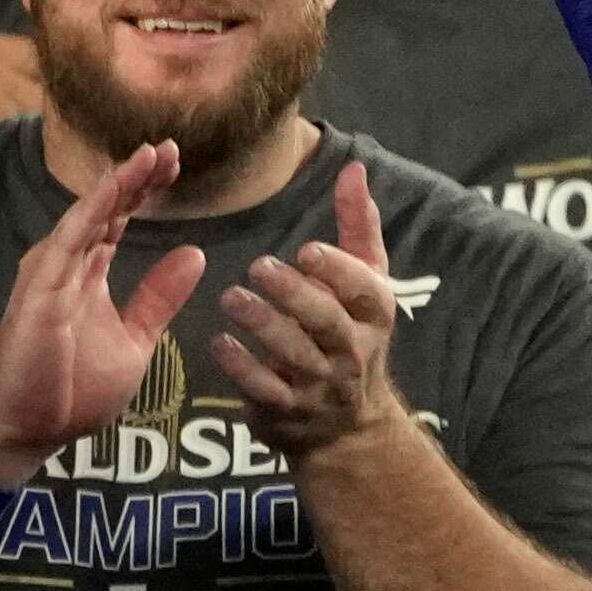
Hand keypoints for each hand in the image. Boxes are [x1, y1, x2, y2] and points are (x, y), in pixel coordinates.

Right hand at [0, 139, 205, 483]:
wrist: (29, 428)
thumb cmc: (72, 390)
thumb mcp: (135, 341)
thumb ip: (159, 297)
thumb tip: (193, 253)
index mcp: (88, 274)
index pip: (118, 220)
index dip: (143, 191)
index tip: (175, 165)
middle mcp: (67, 264)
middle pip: (104, 209)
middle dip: (136, 178)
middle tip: (170, 149)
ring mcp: (51, 273)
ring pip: (87, 216)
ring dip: (117, 185)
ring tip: (149, 155)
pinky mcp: (40, 289)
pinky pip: (68, 241)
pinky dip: (91, 211)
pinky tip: (114, 188)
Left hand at [210, 157, 411, 462]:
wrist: (348, 424)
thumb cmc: (351, 331)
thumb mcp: (366, 280)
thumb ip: (357, 225)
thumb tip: (354, 167)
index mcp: (373, 313)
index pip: (364, 290)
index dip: (338, 271)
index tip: (306, 250)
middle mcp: (352, 350)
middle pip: (327, 323)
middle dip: (294, 295)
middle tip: (257, 268)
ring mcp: (321, 384)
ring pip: (294, 356)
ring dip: (262, 326)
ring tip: (231, 298)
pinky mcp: (288, 410)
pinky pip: (265, 390)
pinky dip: (241, 368)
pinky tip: (218, 343)